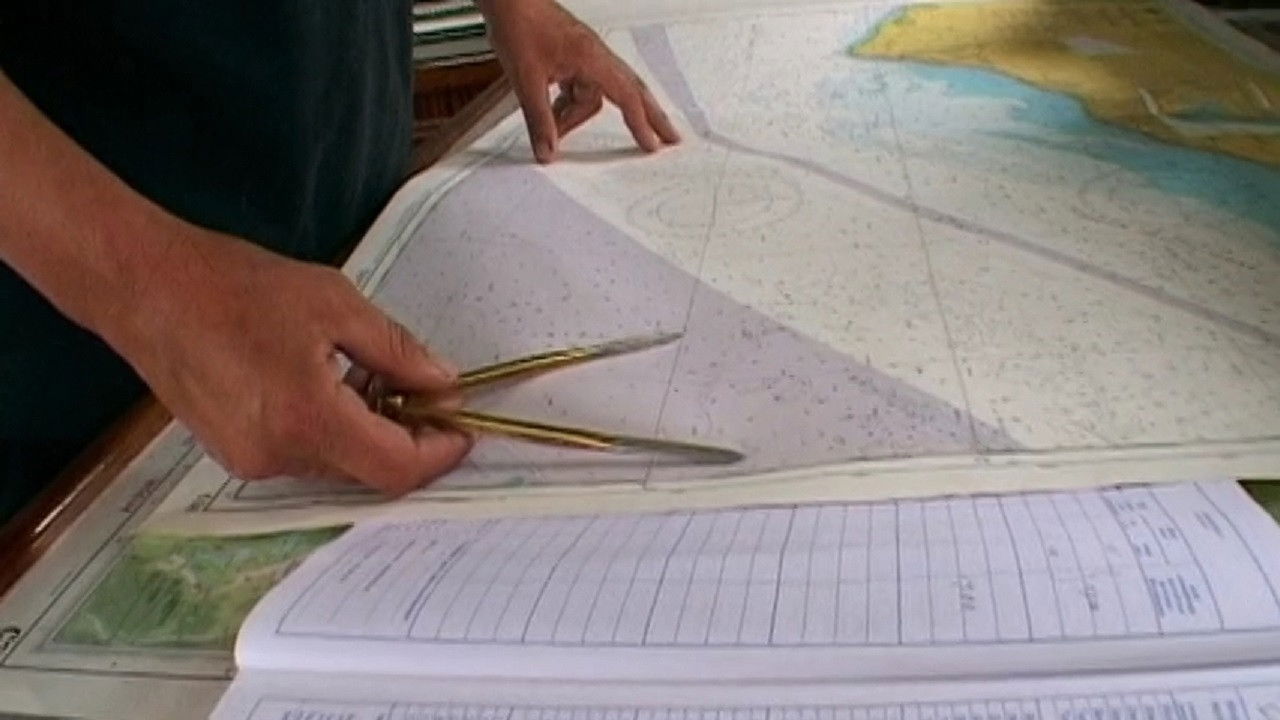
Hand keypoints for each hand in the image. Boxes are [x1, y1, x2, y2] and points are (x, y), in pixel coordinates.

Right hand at [113, 228, 470, 494]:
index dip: (438, 453)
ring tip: (371, 379)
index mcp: (308, 419)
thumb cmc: (235, 286)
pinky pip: (302, 456)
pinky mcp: (234, 455)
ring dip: (367, 433)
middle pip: (369, 471)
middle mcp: (278, 455)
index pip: (395, 467)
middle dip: (406, 439)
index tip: (460, 426)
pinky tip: (328, 385)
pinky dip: (330, 430)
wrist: (146, 288)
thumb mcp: (335, 304)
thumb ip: (397, 351)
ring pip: (337, 465)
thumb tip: (442, 382)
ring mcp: (251, 461)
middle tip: (427, 395)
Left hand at [478, 0, 680, 162]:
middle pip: (630, 91)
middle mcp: (594, 55)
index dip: (641, 123)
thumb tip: (547, 150)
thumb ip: (538, 120)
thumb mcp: (526, 80)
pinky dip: (569, 104)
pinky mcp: (571, 55)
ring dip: (576, 116)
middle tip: (667, 137)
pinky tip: (552, 112)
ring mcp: (584, 55)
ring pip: (594, 95)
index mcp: (592, 58)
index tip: (653, 144)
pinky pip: (580, 87)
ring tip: (556, 130)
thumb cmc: (519, 24)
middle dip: (648, 116)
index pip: (626, 95)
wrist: (506, 0)